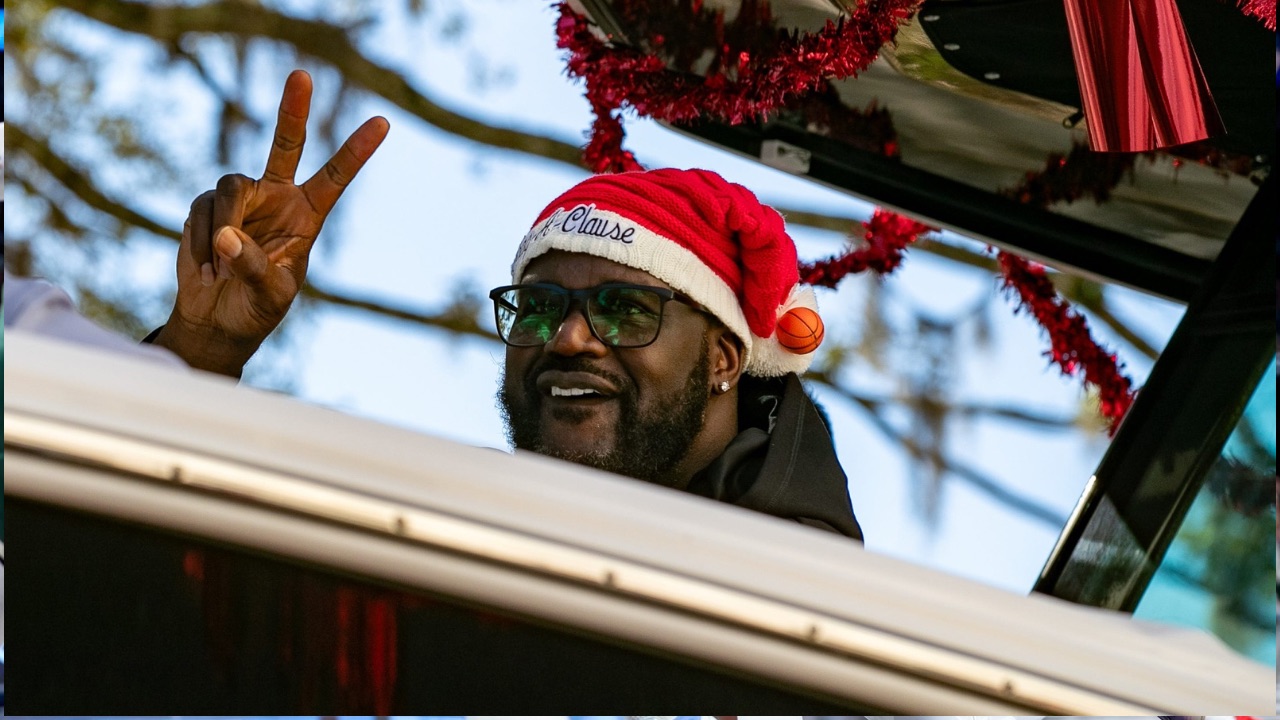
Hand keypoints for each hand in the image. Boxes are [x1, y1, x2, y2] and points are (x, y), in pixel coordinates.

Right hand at [153, 69, 388, 376]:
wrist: (217, 322)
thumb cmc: (255, 311)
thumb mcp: (269, 296)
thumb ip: (253, 266)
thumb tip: (227, 236)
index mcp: (307, 216)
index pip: (335, 177)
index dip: (357, 150)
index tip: (384, 121)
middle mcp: (277, 198)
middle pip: (286, 144)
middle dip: (293, 110)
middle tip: (302, 74)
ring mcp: (242, 198)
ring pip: (230, 186)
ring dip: (222, 228)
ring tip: (220, 271)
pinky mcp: (206, 206)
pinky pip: (201, 209)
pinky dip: (200, 243)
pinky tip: (205, 272)